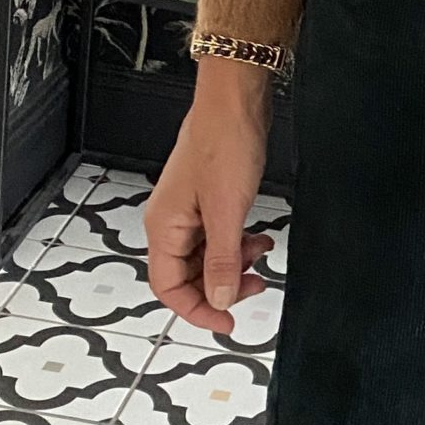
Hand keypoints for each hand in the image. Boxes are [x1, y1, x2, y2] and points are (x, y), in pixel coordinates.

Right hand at [144, 58, 276, 337]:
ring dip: (233, 265)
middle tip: (254, 286)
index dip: (196, 310)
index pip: (168, 287)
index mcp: (164, 226)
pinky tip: (258, 238)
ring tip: (260, 257)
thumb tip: (220, 299)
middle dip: (220, 287)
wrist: (235, 101)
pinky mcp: (208, 199)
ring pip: (205, 257)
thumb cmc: (224, 143)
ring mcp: (188, 210)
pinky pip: (217, 236)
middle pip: (186, 275)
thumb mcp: (227, 211)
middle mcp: (170, 221)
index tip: (227, 322)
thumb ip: (222, 260)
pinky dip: (238, 244)